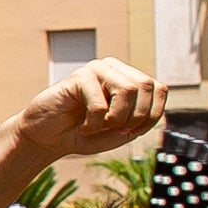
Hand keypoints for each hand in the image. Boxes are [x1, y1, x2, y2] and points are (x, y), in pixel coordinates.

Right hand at [11, 61, 165, 164]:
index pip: (159, 89)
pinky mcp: (79, 77)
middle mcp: (114, 68)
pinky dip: (95, 123)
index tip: (133, 132)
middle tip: (115, 129)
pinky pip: (101, 104)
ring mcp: (96, 69)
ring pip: (129, 90)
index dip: (152, 114)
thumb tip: (150, 109)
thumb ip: (140, 121)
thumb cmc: (83, 133)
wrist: (48, 138)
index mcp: (127, 78)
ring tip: (99, 127)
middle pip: (146, 86)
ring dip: (117, 119)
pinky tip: (84, 126)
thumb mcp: (119, 132)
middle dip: (136, 117)